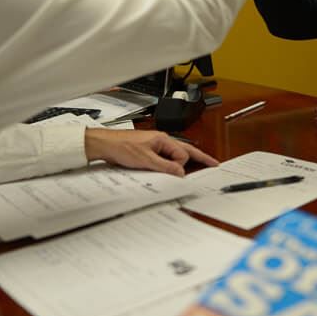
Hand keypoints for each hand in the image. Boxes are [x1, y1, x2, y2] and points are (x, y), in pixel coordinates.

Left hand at [84, 128, 218, 176]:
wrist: (104, 145)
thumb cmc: (121, 146)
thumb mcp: (145, 160)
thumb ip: (165, 166)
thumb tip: (181, 172)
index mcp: (163, 139)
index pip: (182, 154)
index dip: (181, 166)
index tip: (182, 176)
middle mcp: (160, 141)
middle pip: (183, 151)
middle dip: (197, 158)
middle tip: (212, 163)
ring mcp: (154, 146)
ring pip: (173, 156)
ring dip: (176, 165)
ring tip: (189, 168)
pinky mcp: (147, 152)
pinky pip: (162, 159)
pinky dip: (166, 166)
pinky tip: (164, 171)